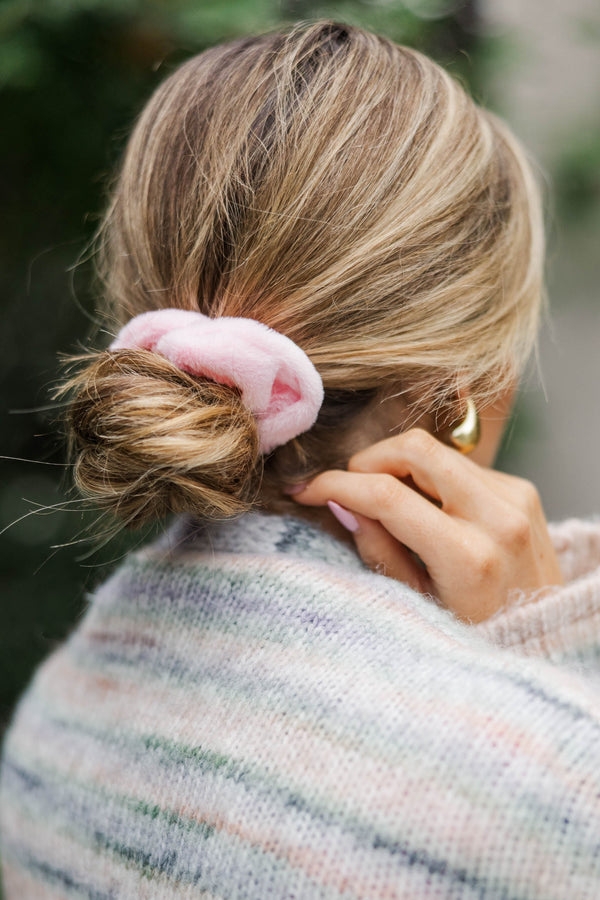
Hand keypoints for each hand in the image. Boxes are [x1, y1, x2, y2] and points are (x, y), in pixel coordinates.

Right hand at [289, 428, 563, 623]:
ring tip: (389, 504)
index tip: (308, 488)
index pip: (387, 495)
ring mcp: (515, 498)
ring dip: (402, 468)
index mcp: (468, 557)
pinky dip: (433, 479)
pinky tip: (429, 510)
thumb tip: (343, 503)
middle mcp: (497, 518)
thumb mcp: (419, 607)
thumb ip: (379, 551)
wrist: (544, 639)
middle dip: (370, 460)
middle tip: (350, 487)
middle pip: (415, 448)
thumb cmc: (478, 636)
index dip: (337, 484)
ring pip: (437, 452)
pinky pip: (461, 466)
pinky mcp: (522, 490)